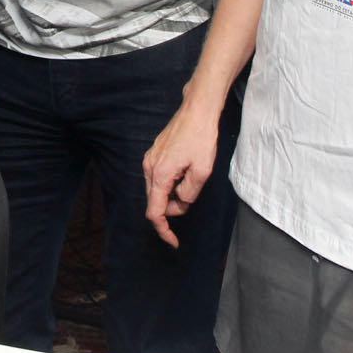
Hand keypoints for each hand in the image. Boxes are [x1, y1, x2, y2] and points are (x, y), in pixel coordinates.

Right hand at [142, 100, 222, 246]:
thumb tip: (180, 202)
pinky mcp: (154, 154)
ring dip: (172, 195)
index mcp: (160, 174)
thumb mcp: (202, 172)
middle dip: (173, 208)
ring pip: (157, 190)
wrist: (197, 111)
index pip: (155, 212)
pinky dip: (170, 184)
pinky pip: (159, 178)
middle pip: (155, 202)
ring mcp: (150, 159)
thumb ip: (189, 194)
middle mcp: (149, 168)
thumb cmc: (201, 138)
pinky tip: (185, 172)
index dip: (164, 230)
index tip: (174, 241)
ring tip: (192, 179)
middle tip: (192, 198)